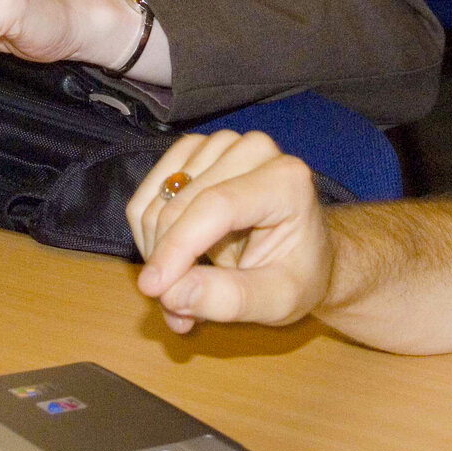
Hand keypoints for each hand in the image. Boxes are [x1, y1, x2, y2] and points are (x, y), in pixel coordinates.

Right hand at [128, 131, 330, 333]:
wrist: (303, 251)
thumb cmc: (297, 275)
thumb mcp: (277, 301)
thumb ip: (230, 299)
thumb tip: (171, 294)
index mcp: (286, 181)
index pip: (215, 206)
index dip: (177, 247)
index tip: (152, 289)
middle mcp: (254, 150)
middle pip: (182, 202)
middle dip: (166, 258)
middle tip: (174, 306)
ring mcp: (222, 144)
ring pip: (159, 197)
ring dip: (156, 248)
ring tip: (181, 283)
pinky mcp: (197, 150)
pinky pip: (150, 189)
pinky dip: (148, 229)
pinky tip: (172, 255)